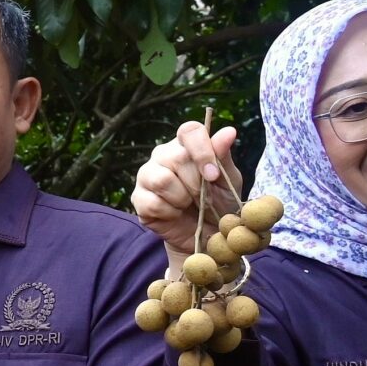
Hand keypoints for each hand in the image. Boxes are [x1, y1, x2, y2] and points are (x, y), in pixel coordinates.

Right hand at [131, 121, 244, 259]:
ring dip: (181, 198)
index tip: (213, 175)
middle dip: (196, 184)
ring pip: (161, 179)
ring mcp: (147, 175)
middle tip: (204, 199)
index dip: (202, 151)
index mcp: (186, 146)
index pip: (189, 131)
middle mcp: (163, 155)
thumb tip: (229, 131)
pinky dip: (170, 213)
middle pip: (176, 157)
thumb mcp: (228, 180)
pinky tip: (175, 214)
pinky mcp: (138, 198)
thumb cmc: (219, 203)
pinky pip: (153, 202)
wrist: (206, 234)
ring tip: (188, 205)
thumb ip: (223, 156)